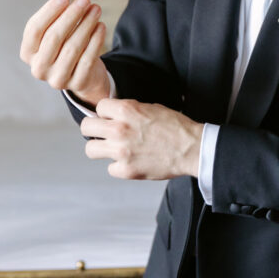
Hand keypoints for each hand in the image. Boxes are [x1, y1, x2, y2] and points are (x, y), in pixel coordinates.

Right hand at [20, 0, 109, 106]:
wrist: (83, 75)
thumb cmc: (65, 47)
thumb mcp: (55, 35)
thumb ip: (56, 19)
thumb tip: (69, 1)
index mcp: (28, 53)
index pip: (34, 29)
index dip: (49, 11)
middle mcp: (39, 68)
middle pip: (53, 37)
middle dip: (70, 15)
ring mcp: (57, 79)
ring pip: (72, 47)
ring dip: (86, 24)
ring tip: (96, 9)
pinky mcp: (77, 83)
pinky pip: (88, 58)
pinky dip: (96, 40)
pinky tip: (101, 26)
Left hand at [80, 98, 202, 179]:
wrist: (192, 148)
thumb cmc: (177, 128)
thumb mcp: (152, 108)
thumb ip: (130, 110)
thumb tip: (116, 114)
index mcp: (126, 110)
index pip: (98, 108)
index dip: (105, 113)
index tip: (109, 118)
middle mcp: (119, 130)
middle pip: (86, 127)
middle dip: (94, 129)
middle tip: (102, 133)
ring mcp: (120, 151)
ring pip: (90, 150)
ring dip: (100, 148)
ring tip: (112, 149)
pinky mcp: (126, 170)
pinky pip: (110, 168)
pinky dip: (119, 167)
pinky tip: (130, 162)